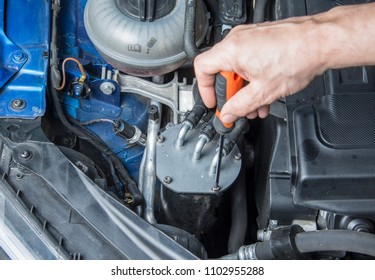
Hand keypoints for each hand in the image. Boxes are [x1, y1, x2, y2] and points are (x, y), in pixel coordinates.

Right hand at [194, 17, 324, 121]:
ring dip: (245, 90)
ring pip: (237, 69)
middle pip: (221, 71)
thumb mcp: (263, 91)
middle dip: (232, 95)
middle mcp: (237, 40)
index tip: (214, 102)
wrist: (321, 42)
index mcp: (231, 50)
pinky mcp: (261, 39)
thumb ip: (240, 106)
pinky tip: (265, 94)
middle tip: (240, 108)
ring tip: (257, 105)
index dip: (204, 89)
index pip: (202, 69)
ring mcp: (250, 38)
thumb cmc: (297, 57)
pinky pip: (249, 62)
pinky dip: (253, 79)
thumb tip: (228, 114)